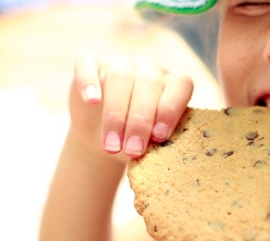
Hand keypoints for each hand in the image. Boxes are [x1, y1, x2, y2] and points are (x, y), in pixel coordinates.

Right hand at [68, 53, 193, 162]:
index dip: (170, 110)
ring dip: (115, 114)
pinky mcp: (92, 63)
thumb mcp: (150, 144)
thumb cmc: (136, 141)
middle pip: (148, 85)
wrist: (103, 138)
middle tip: (132, 150)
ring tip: (111, 145)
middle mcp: (150, 69)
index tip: (159, 137)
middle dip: (140, 122)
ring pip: (120, 77)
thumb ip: (157, 141)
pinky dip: (89, 82)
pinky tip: (91, 101)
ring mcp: (121, 62)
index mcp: (172, 84)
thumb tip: (155, 147)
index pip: (180, 87)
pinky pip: (88, 64)